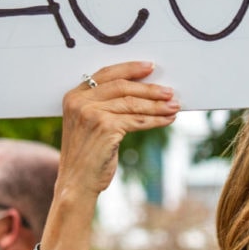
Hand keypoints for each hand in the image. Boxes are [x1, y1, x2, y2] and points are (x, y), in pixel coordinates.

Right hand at [58, 61, 178, 199]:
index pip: (106, 74)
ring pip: (132, 103)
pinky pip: (137, 120)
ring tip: (174, 106)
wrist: (76, 182)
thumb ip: (103, 105)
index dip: (130, 69)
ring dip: (157, 105)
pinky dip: (156, 119)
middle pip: (122, 86)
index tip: (149, 67)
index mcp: (73, 96)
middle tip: (169, 91)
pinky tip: (167, 119)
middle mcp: (80, 102)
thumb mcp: (88, 124)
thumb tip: (141, 91)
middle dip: (149, 88)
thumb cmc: (86, 154)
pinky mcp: (106, 128)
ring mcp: (92, 114)